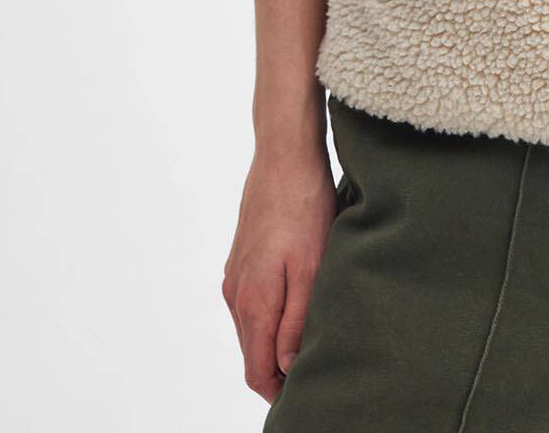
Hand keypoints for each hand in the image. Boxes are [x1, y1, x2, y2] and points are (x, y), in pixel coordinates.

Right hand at [222, 141, 337, 401]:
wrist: (284, 154)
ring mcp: (235, 275)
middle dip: (277, 371)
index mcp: (253, 301)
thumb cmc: (304, 205)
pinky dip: (269, 316)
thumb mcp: (311, 266)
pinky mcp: (242, 258)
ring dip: (274, 342)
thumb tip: (287, 367)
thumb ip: (296, 320)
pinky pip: (251, 303)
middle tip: (313, 374)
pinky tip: (296, 305)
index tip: (304, 395)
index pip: (257, 370)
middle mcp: (236, 294)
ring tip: (309, 343)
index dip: (278, 392)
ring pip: (251, 328)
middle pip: (252, 353)